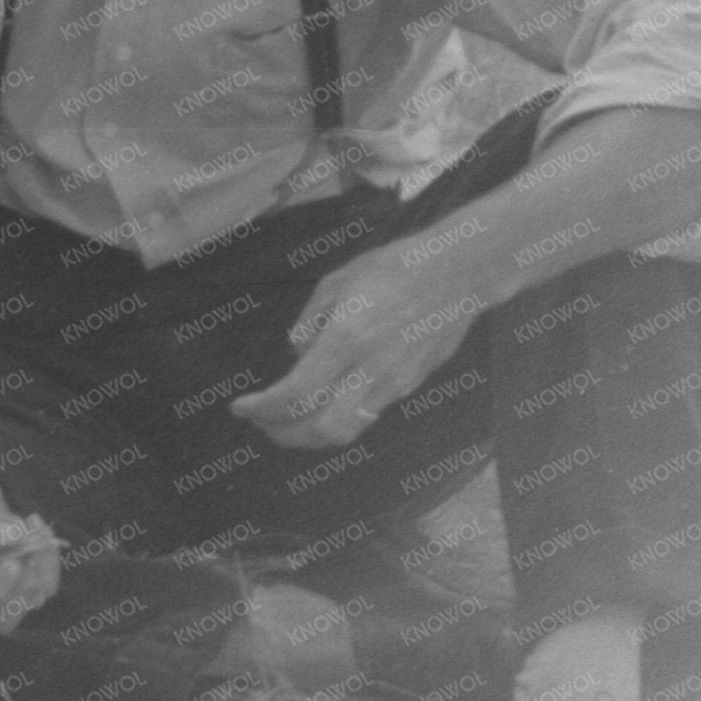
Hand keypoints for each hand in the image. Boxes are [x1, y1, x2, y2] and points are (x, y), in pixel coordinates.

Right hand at [0, 457, 60, 633]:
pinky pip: (42, 584)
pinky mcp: (12, 577)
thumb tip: (13, 536)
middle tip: (27, 551)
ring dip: (41, 567)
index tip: (12, 562)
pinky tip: (34, 523)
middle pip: (0, 620)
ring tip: (31, 525)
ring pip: (28, 601)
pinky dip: (48, 558)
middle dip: (22, 589)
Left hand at [233, 245, 482, 450]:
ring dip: (310, 434)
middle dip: (284, 434)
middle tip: (260, 422)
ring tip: (285, 421)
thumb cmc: (395, 267)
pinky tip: (321, 405)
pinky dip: (336, 418)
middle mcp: (372, 369)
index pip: (297, 393)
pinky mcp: (411, 386)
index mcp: (348, 338)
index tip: (240, 407)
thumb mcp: (338, 281)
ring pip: (348, 430)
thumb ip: (309, 320)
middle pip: (322, 429)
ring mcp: (396, 382)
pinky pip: (367, 415)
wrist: (460, 274)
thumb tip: (297, 354)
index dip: (263, 408)